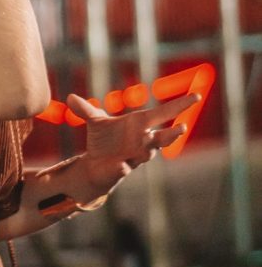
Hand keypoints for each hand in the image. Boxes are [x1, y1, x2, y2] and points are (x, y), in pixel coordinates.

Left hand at [67, 90, 200, 193]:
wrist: (93, 165)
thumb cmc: (103, 140)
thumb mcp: (95, 121)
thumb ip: (85, 110)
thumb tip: (70, 97)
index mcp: (139, 125)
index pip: (163, 113)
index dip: (179, 105)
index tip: (196, 96)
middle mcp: (141, 141)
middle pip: (161, 138)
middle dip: (171, 134)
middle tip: (182, 128)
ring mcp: (133, 157)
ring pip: (147, 154)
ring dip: (150, 149)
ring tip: (152, 146)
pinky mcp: (120, 170)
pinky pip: (123, 169)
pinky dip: (122, 167)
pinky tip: (122, 166)